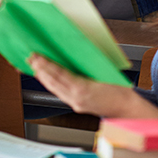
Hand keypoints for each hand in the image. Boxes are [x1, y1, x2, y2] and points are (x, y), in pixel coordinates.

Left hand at [28, 54, 157, 118]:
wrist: (128, 110)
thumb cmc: (120, 90)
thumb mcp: (106, 71)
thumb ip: (90, 60)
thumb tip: (78, 46)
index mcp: (84, 89)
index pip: (60, 74)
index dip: (46, 65)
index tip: (37, 56)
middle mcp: (77, 98)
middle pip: (53, 82)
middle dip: (40, 69)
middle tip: (30, 57)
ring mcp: (76, 103)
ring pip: (54, 88)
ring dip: (42, 76)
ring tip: (33, 65)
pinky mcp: (76, 105)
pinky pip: (60, 93)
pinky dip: (51, 84)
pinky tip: (45, 77)